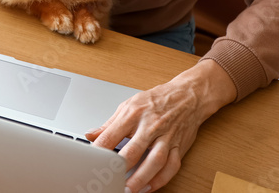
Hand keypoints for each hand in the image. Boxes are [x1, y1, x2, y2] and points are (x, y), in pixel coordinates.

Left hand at [85, 60, 235, 192]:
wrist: (188, 95)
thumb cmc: (157, 100)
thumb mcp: (129, 105)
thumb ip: (109, 123)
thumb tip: (91, 135)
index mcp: (134, 114)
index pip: (112, 135)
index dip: (99, 150)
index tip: (90, 162)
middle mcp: (150, 126)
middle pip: (134, 150)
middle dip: (120, 167)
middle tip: (109, 180)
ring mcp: (166, 137)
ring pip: (154, 161)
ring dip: (141, 178)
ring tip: (128, 190)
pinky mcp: (179, 146)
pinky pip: (171, 166)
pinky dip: (161, 179)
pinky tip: (149, 187)